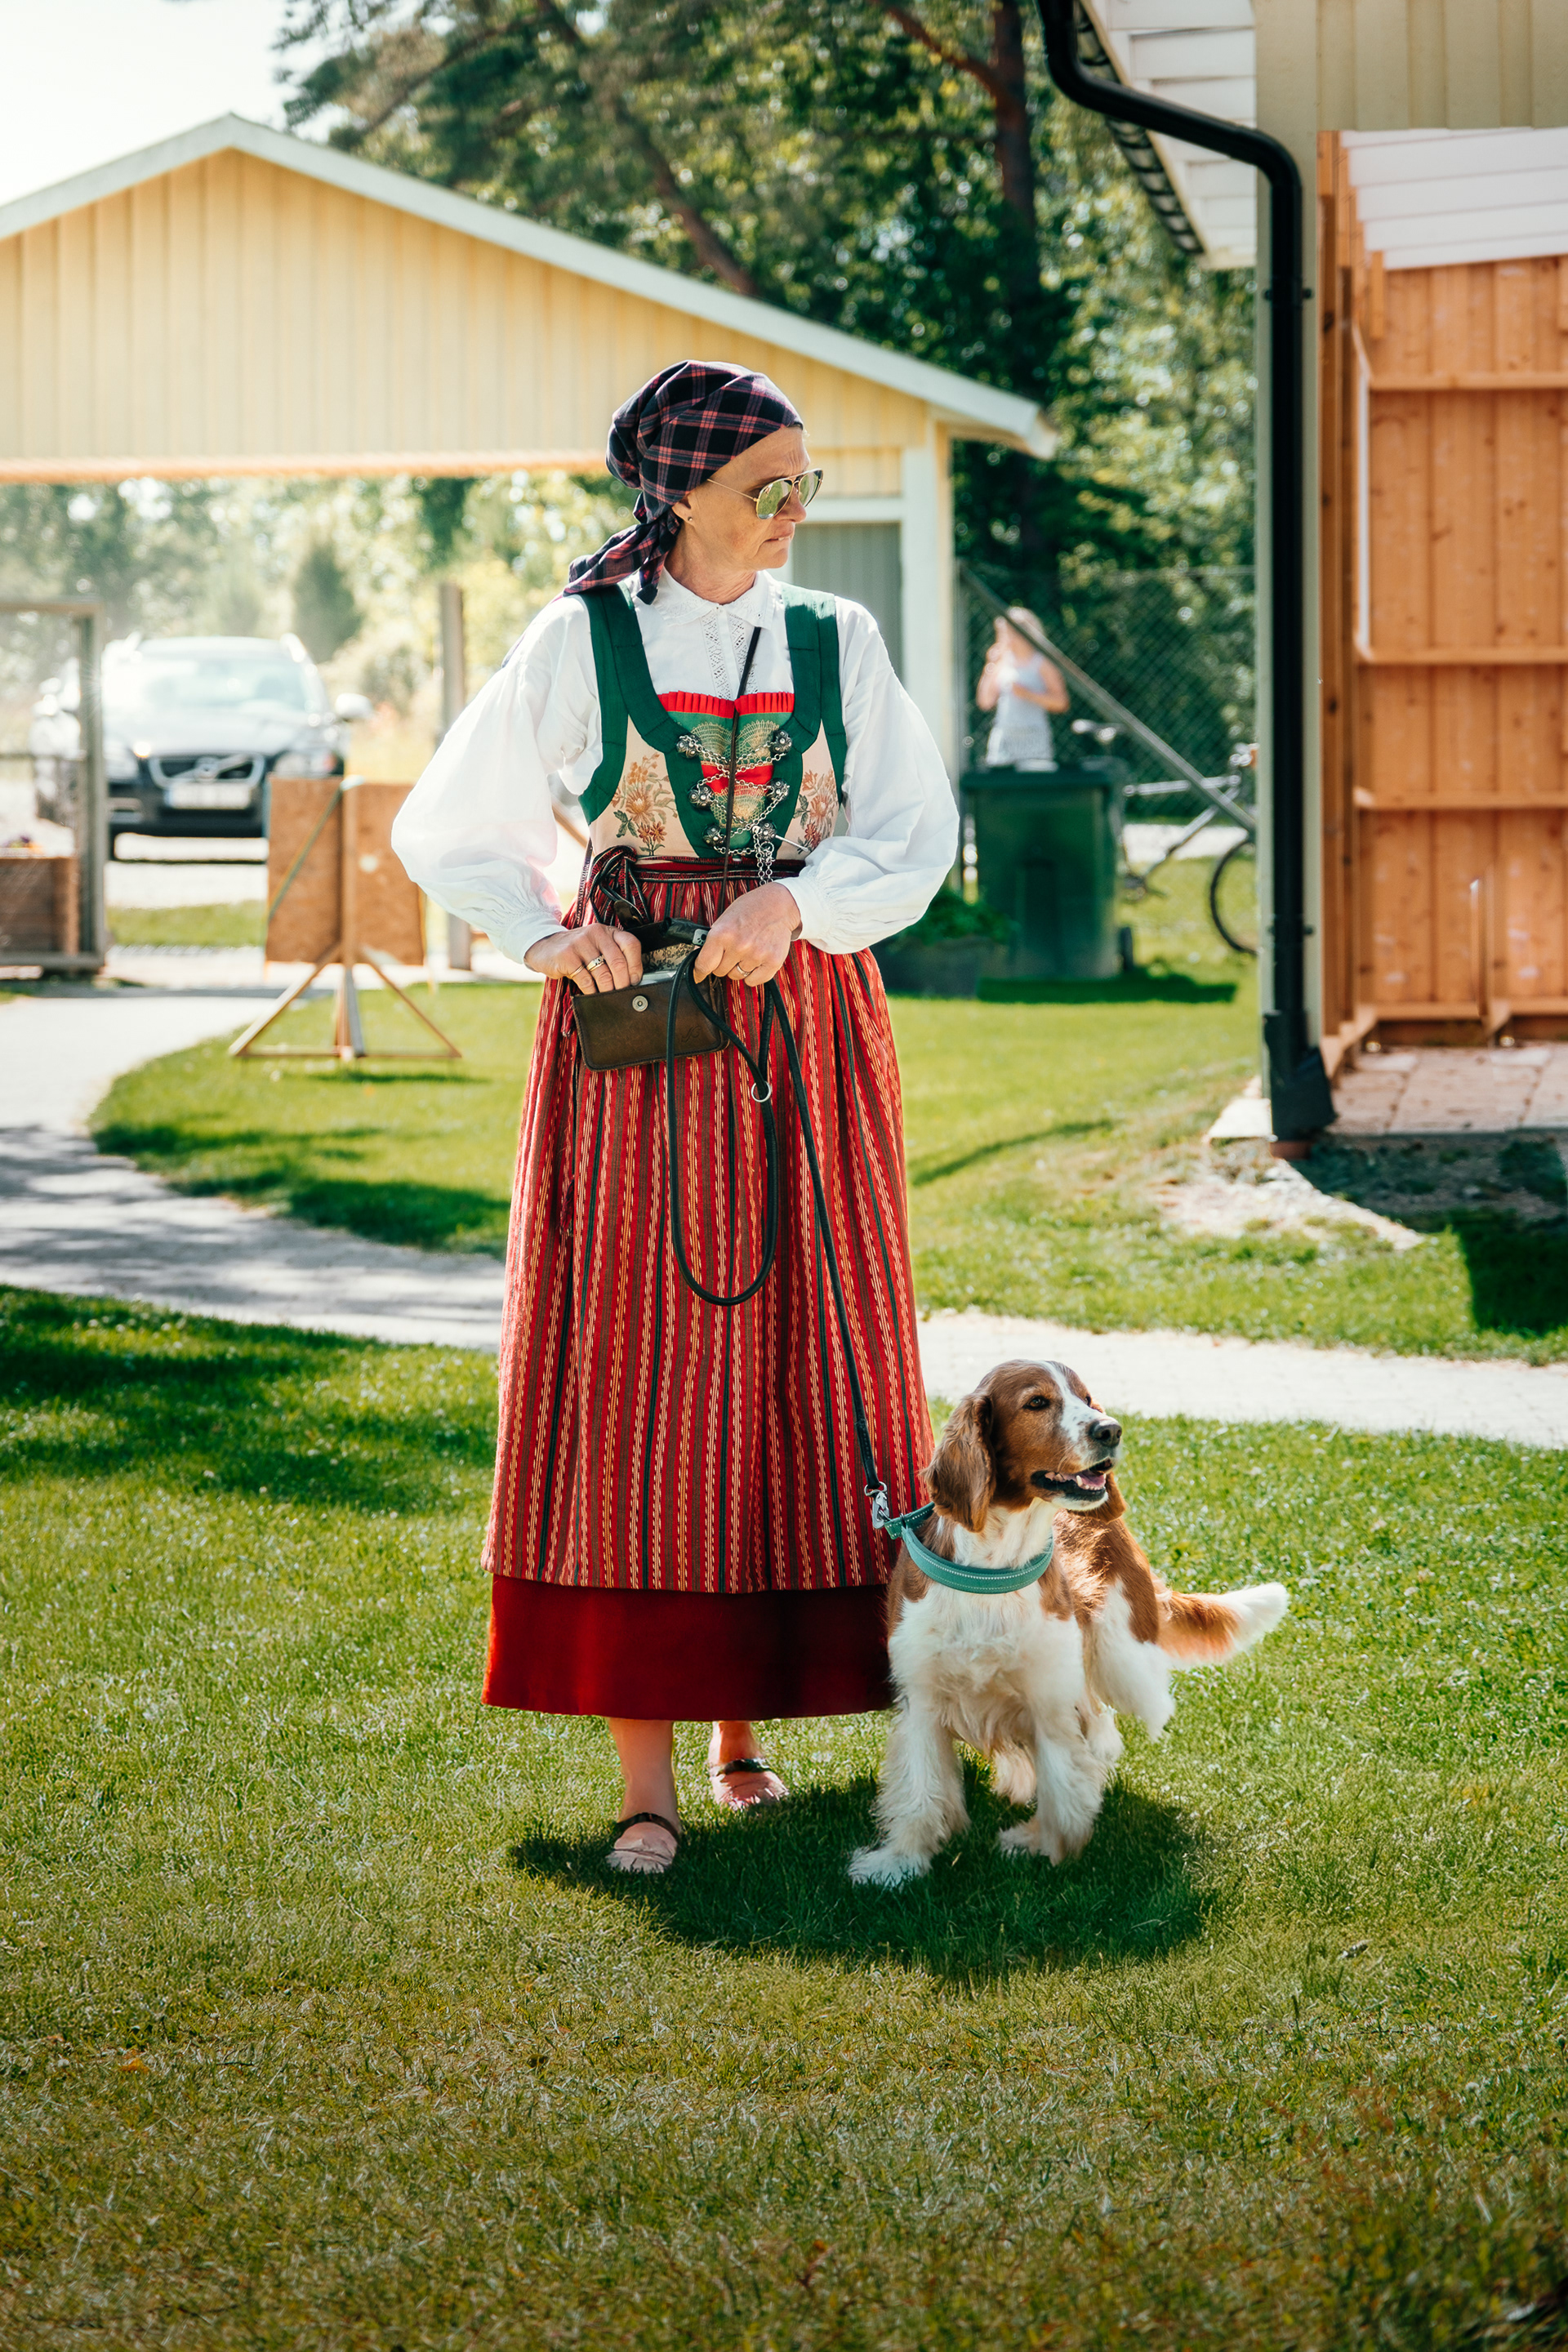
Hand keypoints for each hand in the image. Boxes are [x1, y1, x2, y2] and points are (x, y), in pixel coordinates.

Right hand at [524, 922, 642, 992]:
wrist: (545, 946)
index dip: (636, 966)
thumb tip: (631, 981)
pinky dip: (592, 992)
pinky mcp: (567, 957)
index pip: (631, 945)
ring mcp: (580, 944)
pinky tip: (592, 994)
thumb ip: (613, 956)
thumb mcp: (596, 946)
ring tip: (608, 997)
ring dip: (608, 990)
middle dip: (623, 983)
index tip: (635, 981)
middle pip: (618, 962)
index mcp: (607, 931)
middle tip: (622, 994)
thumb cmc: (576, 950)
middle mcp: (596, 934)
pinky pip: (586, 980)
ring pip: (603, 974)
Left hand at [691, 883, 800, 988]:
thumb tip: (700, 958)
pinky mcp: (772, 962)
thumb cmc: (750, 909)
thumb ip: (712, 940)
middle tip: (732, 950)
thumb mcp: (724, 919)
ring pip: (737, 976)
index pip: (704, 964)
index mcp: (722, 933)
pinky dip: (753, 974)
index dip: (699, 971)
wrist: (778, 904)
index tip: (698, 975)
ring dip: (740, 967)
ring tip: (748, 950)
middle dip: (723, 963)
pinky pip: (753, 981)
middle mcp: (739, 945)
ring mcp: (756, 955)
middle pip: (720, 972)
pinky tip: (756, 959)